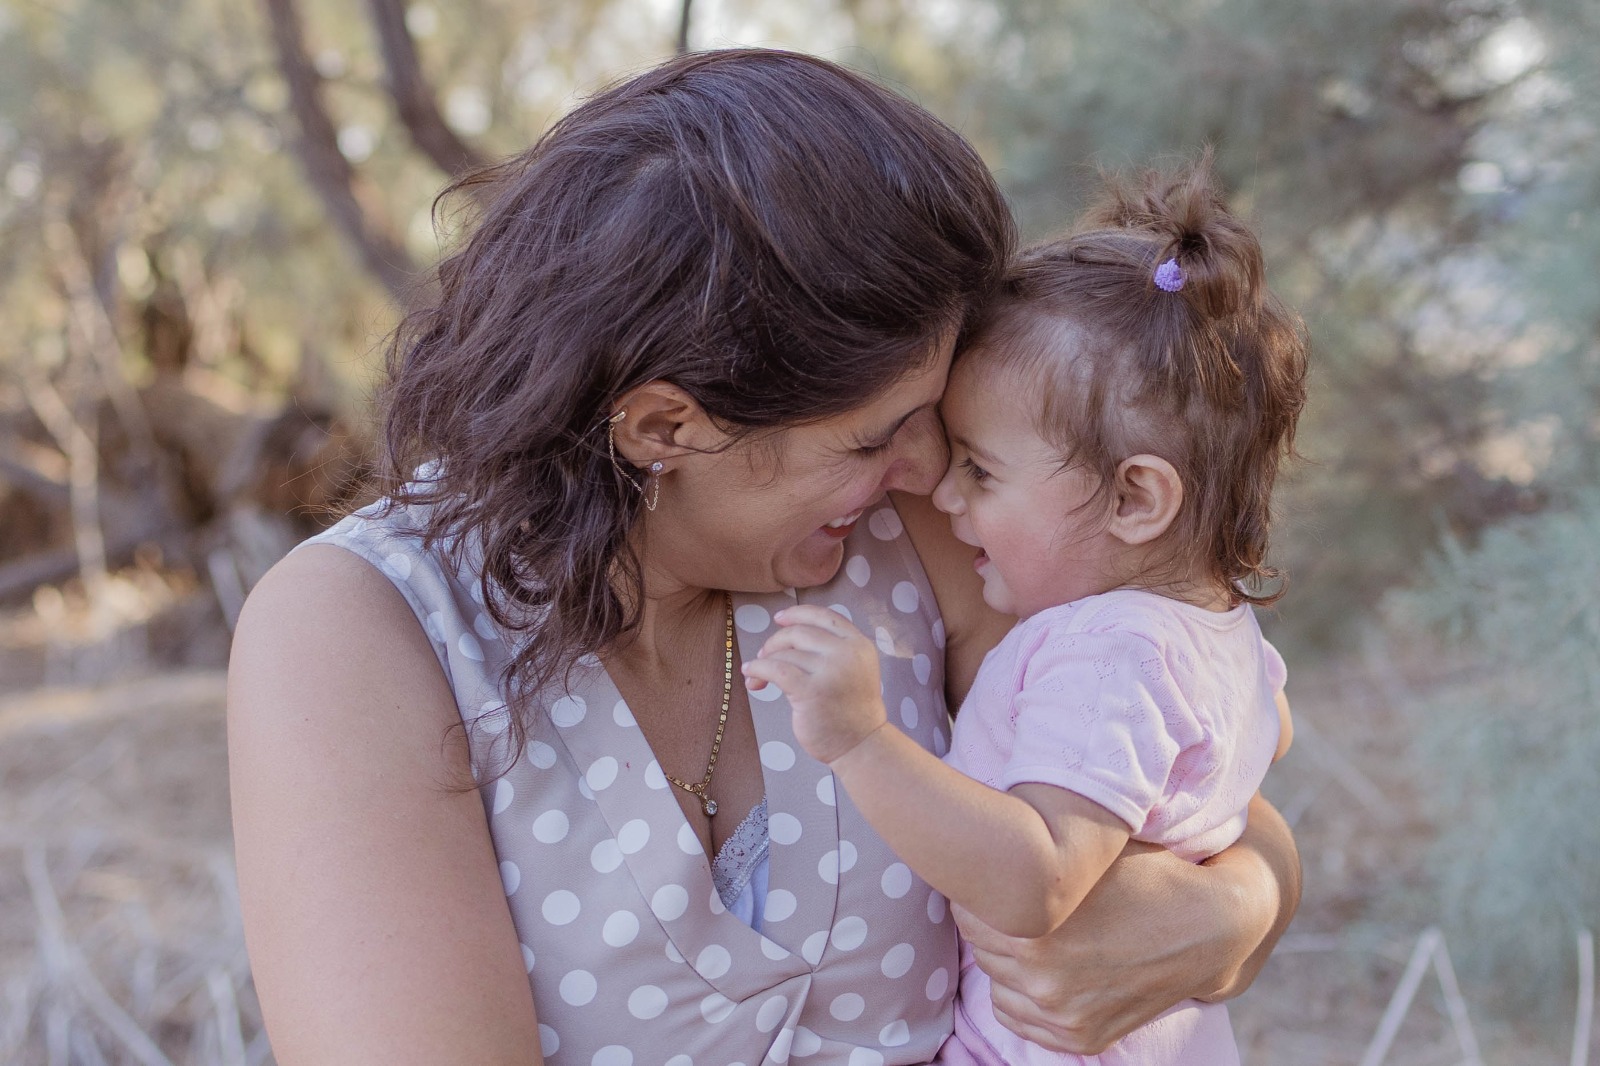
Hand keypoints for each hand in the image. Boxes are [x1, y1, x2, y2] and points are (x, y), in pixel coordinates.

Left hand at [741, 604, 887, 763]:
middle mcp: (848, 653)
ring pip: (786, 653)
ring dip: (764, 661)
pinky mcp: (811, 691)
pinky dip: (758, 670)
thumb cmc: (851, 710)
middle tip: (764, 656)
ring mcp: (830, 671)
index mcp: (859, 644)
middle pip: (800, 632)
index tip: (779, 618)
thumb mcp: (854, 669)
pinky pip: (776, 670)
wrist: (861, 745)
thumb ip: (833, 649)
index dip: (798, 614)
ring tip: (757, 676)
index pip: (825, 616)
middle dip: (776, 641)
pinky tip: (751, 676)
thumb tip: (787, 633)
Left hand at [952, 841, 1250, 1054]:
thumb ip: (1029, 857)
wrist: (1208, 928)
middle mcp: (1043, 982)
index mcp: (1036, 932)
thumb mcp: (1083, 857)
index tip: (997, 872)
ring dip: (1004, 957)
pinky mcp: (1080, 1038)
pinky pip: (1016, 1016)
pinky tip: (1040, 967)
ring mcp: (1062, 1016)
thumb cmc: (1144, 876)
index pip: (968, 908)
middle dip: (992, 919)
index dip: (982, 886)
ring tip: (1033, 930)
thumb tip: (978, 833)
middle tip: (1014, 897)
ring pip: (996, 982)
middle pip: (981, 945)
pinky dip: (1021, 994)